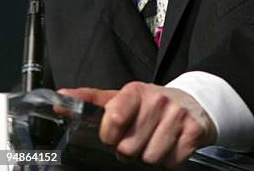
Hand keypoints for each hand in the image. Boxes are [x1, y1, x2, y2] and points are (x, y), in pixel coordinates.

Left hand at [59, 82, 216, 167]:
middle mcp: (157, 100)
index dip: (109, 135)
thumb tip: (60, 97)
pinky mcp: (194, 131)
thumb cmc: (148, 104)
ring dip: (149, 157)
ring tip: (153, 141)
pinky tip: (169, 145)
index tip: (113, 134)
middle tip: (137, 138)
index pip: (112, 118)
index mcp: (135, 91)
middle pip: (130, 148)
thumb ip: (89, 100)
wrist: (191, 103)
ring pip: (150, 159)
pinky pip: (172, 162)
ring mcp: (177, 115)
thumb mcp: (120, 98)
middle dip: (131, 150)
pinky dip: (168, 161)